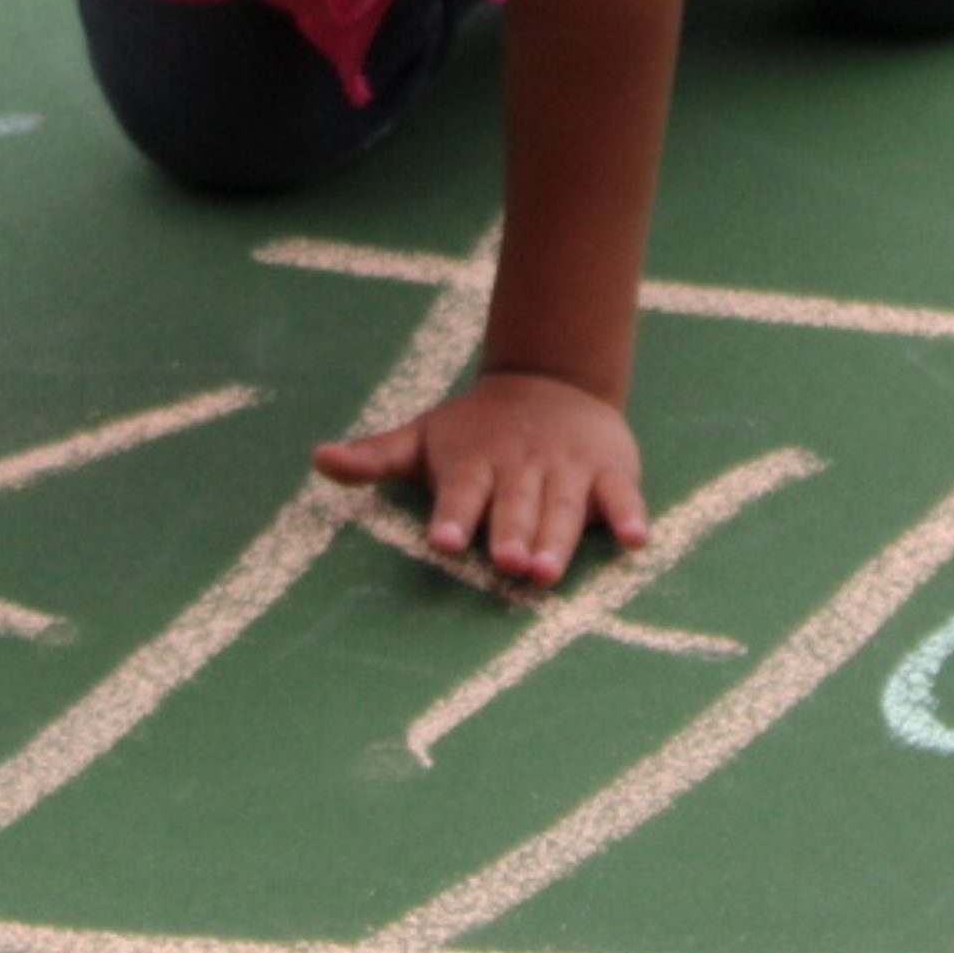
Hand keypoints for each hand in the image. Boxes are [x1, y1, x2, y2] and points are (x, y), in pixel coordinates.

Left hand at [315, 371, 650, 587]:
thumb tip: (318, 458)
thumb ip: (375, 456)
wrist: (549, 381)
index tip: (443, 540)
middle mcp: (519, 466)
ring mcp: (565, 468)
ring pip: (562, 506)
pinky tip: (635, 540)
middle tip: (507, 564)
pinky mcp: (608, 469)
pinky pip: (620, 495)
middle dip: (511, 533)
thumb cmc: (475, 430)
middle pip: (514, 504)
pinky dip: (629, 515)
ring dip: (557, 537)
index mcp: (473, 461)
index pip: (460, 490)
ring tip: (548, 572)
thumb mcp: (424, 439)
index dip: (453, 514)